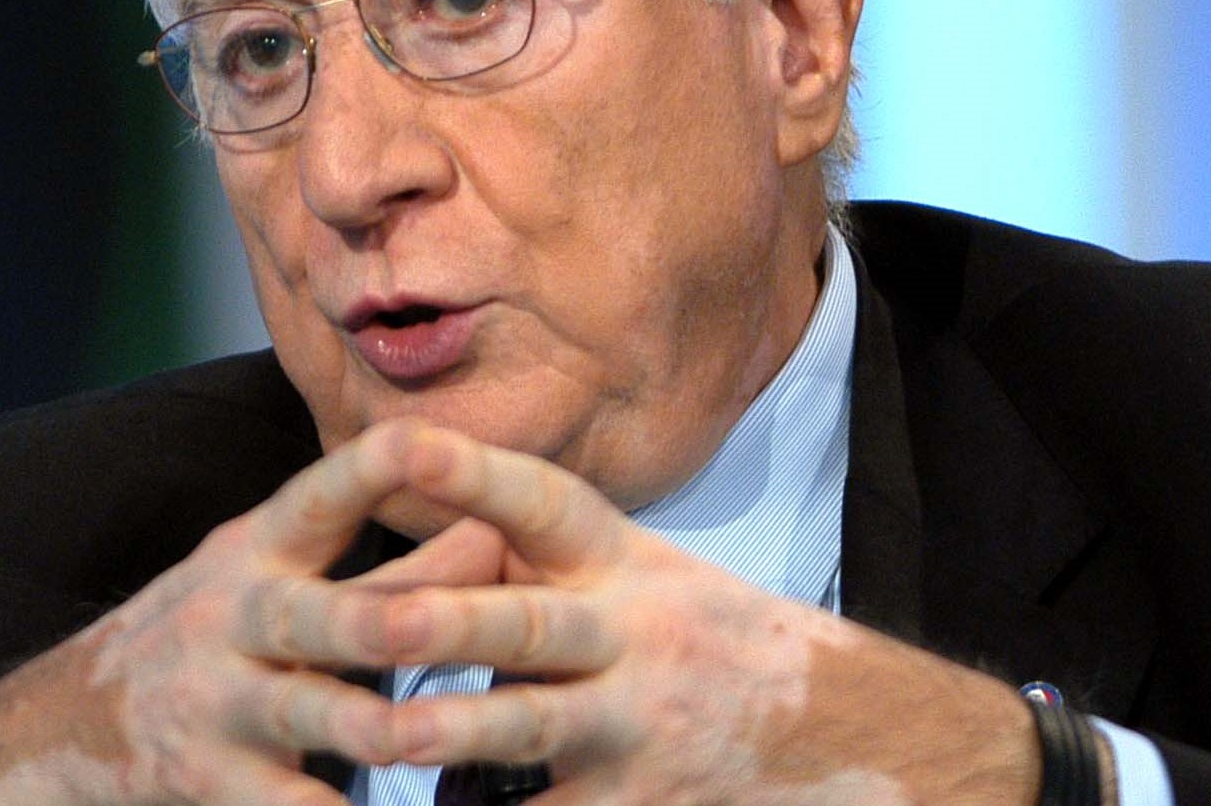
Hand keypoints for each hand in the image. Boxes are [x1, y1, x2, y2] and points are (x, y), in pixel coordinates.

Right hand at [0, 418, 495, 805]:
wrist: (67, 720)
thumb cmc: (210, 631)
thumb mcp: (270, 575)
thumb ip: (381, 558)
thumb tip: (500, 523)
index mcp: (257, 553)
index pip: (314, 499)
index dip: (365, 470)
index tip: (420, 438)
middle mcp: (234, 619)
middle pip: (314, 615)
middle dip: (381, 617)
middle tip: (457, 616)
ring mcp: (218, 703)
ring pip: (304, 713)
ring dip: (373, 727)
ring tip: (433, 737)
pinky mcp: (208, 780)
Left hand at [373, 428, 1049, 805]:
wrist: (845, 730)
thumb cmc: (706, 641)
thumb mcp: (643, 578)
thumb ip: (548, 567)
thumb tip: (425, 548)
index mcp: (622, 563)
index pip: (540, 502)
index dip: (470, 471)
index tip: (398, 441)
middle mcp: (631, 633)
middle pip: (527, 621)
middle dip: (446, 618)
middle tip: (365, 614)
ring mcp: (637, 724)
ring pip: (534, 724)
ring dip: (460, 728)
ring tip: (389, 734)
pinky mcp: (640, 805)